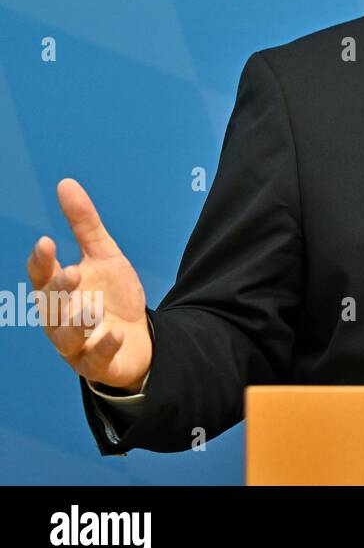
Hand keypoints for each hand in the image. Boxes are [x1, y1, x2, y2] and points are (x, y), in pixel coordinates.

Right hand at [27, 178, 152, 391]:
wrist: (138, 337)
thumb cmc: (112, 295)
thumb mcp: (104, 255)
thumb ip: (85, 224)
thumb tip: (65, 183)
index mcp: (58, 291)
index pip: (42, 275)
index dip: (42, 262)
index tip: (48, 242)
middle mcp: (60, 319)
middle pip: (51, 306)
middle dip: (60, 290)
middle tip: (73, 273)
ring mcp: (77, 345)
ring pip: (67, 337)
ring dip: (77, 322)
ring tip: (91, 306)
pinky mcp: (98, 364)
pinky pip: (96, 359)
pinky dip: (103, 347)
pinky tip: (113, 334)